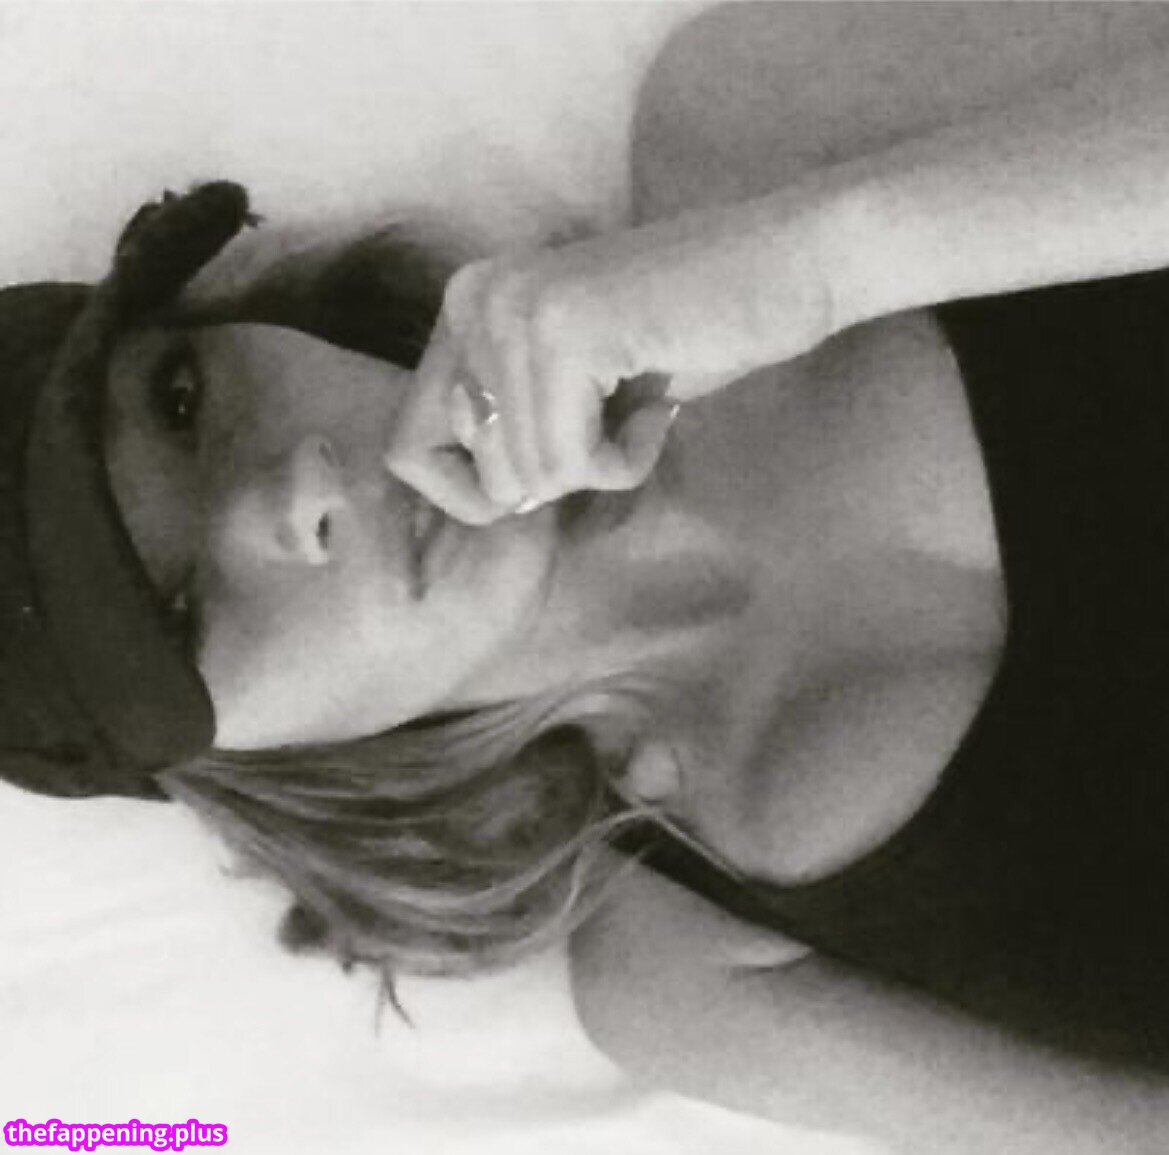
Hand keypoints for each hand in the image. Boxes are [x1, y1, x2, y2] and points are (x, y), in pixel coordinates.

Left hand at [384, 199, 833, 523]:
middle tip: (619, 415)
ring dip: (601, 466)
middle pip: (482, 475)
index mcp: (467, 307)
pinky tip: (657, 406)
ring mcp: (514, 311)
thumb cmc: (696, 332)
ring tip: (643, 403)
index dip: (479, 492)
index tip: (558, 461)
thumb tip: (490, 500)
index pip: (410, 451)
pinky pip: (570, 462)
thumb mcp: (580, 387)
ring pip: (529, 476)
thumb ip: (515, 426)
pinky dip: (625, 460)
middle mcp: (473, 301)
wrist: (792, 265)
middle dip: (562, 472)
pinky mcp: (565, 332)